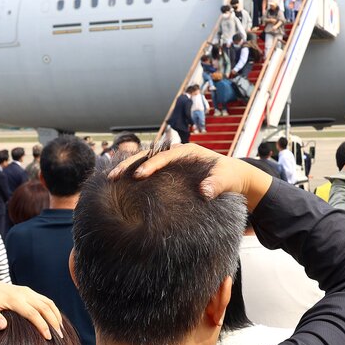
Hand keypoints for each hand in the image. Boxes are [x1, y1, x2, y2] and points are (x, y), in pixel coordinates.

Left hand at [0, 276, 63, 339]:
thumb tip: (3, 327)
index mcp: (15, 299)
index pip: (33, 314)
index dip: (42, 326)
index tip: (48, 338)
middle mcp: (24, 294)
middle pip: (45, 308)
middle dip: (54, 323)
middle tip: (60, 338)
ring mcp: (28, 291)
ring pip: (48, 303)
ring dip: (56, 316)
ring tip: (61, 331)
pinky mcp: (29, 292)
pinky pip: (46, 300)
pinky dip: (53, 310)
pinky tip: (56, 320)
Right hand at [111, 143, 272, 204]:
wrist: (234, 178)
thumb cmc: (230, 177)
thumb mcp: (227, 180)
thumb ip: (217, 185)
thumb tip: (204, 192)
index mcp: (187, 151)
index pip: (165, 156)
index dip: (151, 165)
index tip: (139, 175)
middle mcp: (176, 154)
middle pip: (147, 155)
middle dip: (130, 164)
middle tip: (113, 177)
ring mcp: (170, 163)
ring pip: (144, 161)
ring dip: (128, 169)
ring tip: (110, 180)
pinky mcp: (168, 173)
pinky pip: (148, 171)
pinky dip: (134, 175)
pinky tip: (121, 187)